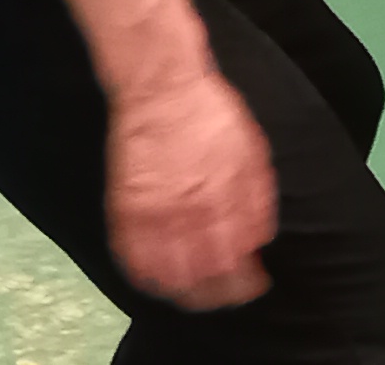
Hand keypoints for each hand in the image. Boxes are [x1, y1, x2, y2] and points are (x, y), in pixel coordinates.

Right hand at [108, 71, 277, 310]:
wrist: (163, 89)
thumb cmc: (214, 116)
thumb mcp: (253, 153)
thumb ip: (257, 200)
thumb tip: (260, 240)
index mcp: (227, 197)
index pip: (237, 259)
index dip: (246, 281)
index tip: (254, 284)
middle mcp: (190, 211)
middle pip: (204, 275)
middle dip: (217, 293)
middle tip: (226, 295)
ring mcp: (154, 212)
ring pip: (167, 274)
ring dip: (182, 291)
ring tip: (194, 294)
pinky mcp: (124, 208)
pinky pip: (132, 257)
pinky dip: (145, 276)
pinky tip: (158, 279)